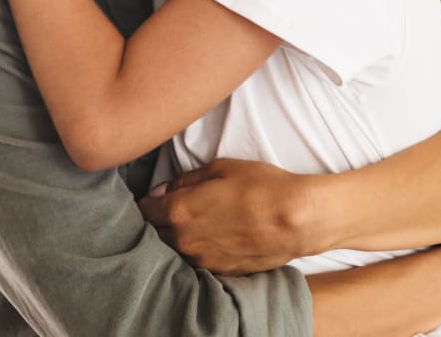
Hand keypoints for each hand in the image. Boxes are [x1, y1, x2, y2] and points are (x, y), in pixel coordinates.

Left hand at [139, 158, 311, 273]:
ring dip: (176, 236)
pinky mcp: (219, 271)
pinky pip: (197, 260)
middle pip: (155, 232)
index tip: (156, 195)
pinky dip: (197, 249)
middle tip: (171, 207)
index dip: (149, 199)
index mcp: (179, 211)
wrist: (295, 219)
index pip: (145, 209)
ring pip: (175, 249)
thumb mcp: (220, 168)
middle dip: (159, 220)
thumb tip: (164, 189)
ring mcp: (202, 259)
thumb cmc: (260, 186)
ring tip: (194, 222)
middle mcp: (184, 240)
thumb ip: (185, 179)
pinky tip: (211, 237)